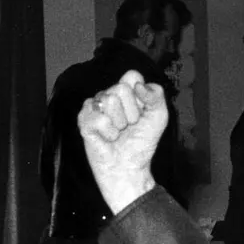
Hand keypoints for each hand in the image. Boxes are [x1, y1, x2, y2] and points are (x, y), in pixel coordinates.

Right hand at [77, 70, 169, 213]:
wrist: (129, 167)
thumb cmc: (142, 142)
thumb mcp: (159, 116)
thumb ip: (156, 95)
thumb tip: (137, 85)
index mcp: (126, 90)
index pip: (132, 75)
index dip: (140, 96)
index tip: (141, 113)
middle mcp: (108, 94)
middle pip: (120, 88)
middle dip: (131, 113)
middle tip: (129, 127)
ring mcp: (94, 106)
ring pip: (108, 100)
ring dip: (119, 123)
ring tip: (118, 133)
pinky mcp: (83, 120)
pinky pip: (99, 118)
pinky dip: (109, 133)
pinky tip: (108, 138)